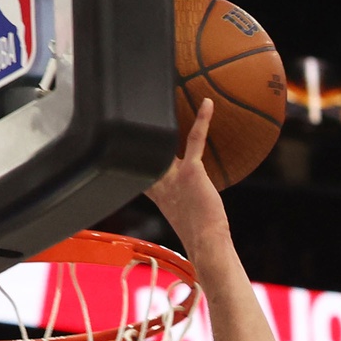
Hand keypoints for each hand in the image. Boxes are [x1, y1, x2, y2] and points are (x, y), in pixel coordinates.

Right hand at [146, 99, 231, 249]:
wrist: (206, 244)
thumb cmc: (200, 232)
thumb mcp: (184, 212)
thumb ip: (181, 195)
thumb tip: (190, 189)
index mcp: (154, 189)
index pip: (140, 164)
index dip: (135, 149)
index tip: (132, 133)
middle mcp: (159, 179)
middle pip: (148, 148)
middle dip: (143, 128)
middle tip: (145, 103)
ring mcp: (172, 174)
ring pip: (166, 140)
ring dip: (168, 120)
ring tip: (168, 96)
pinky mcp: (190, 171)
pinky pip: (195, 139)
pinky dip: (202, 120)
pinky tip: (208, 103)